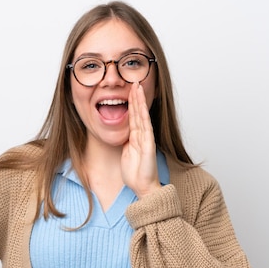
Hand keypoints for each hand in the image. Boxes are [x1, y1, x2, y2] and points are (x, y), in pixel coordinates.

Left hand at [121, 81, 160, 197]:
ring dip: (139, 100)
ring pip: (142, 115)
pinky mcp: (148, 144)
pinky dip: (143, 114)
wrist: (142, 187)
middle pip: (138, 112)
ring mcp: (146, 139)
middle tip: (134, 80)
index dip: (131, 102)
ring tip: (137, 86)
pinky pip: (145, 126)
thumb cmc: (135, 173)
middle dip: (136, 96)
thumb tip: (120, 134)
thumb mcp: (126, 153)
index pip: (133, 116)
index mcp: (136, 137)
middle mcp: (142, 135)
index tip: (129, 89)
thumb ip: (125, 142)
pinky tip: (140, 104)